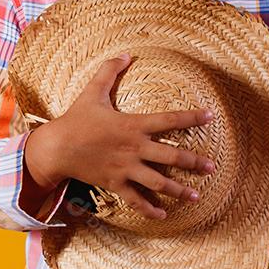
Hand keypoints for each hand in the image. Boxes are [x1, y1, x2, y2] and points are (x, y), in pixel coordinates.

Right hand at [26, 53, 216, 219]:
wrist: (56, 148)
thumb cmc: (76, 119)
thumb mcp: (92, 91)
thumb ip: (109, 71)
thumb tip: (124, 53)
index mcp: (133, 125)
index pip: (170, 120)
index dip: (192, 117)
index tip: (211, 116)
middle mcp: (134, 148)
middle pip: (172, 157)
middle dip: (194, 163)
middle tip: (212, 167)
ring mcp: (125, 168)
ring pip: (158, 182)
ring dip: (178, 190)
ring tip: (195, 196)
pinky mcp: (115, 183)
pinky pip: (135, 199)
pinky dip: (149, 209)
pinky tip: (162, 215)